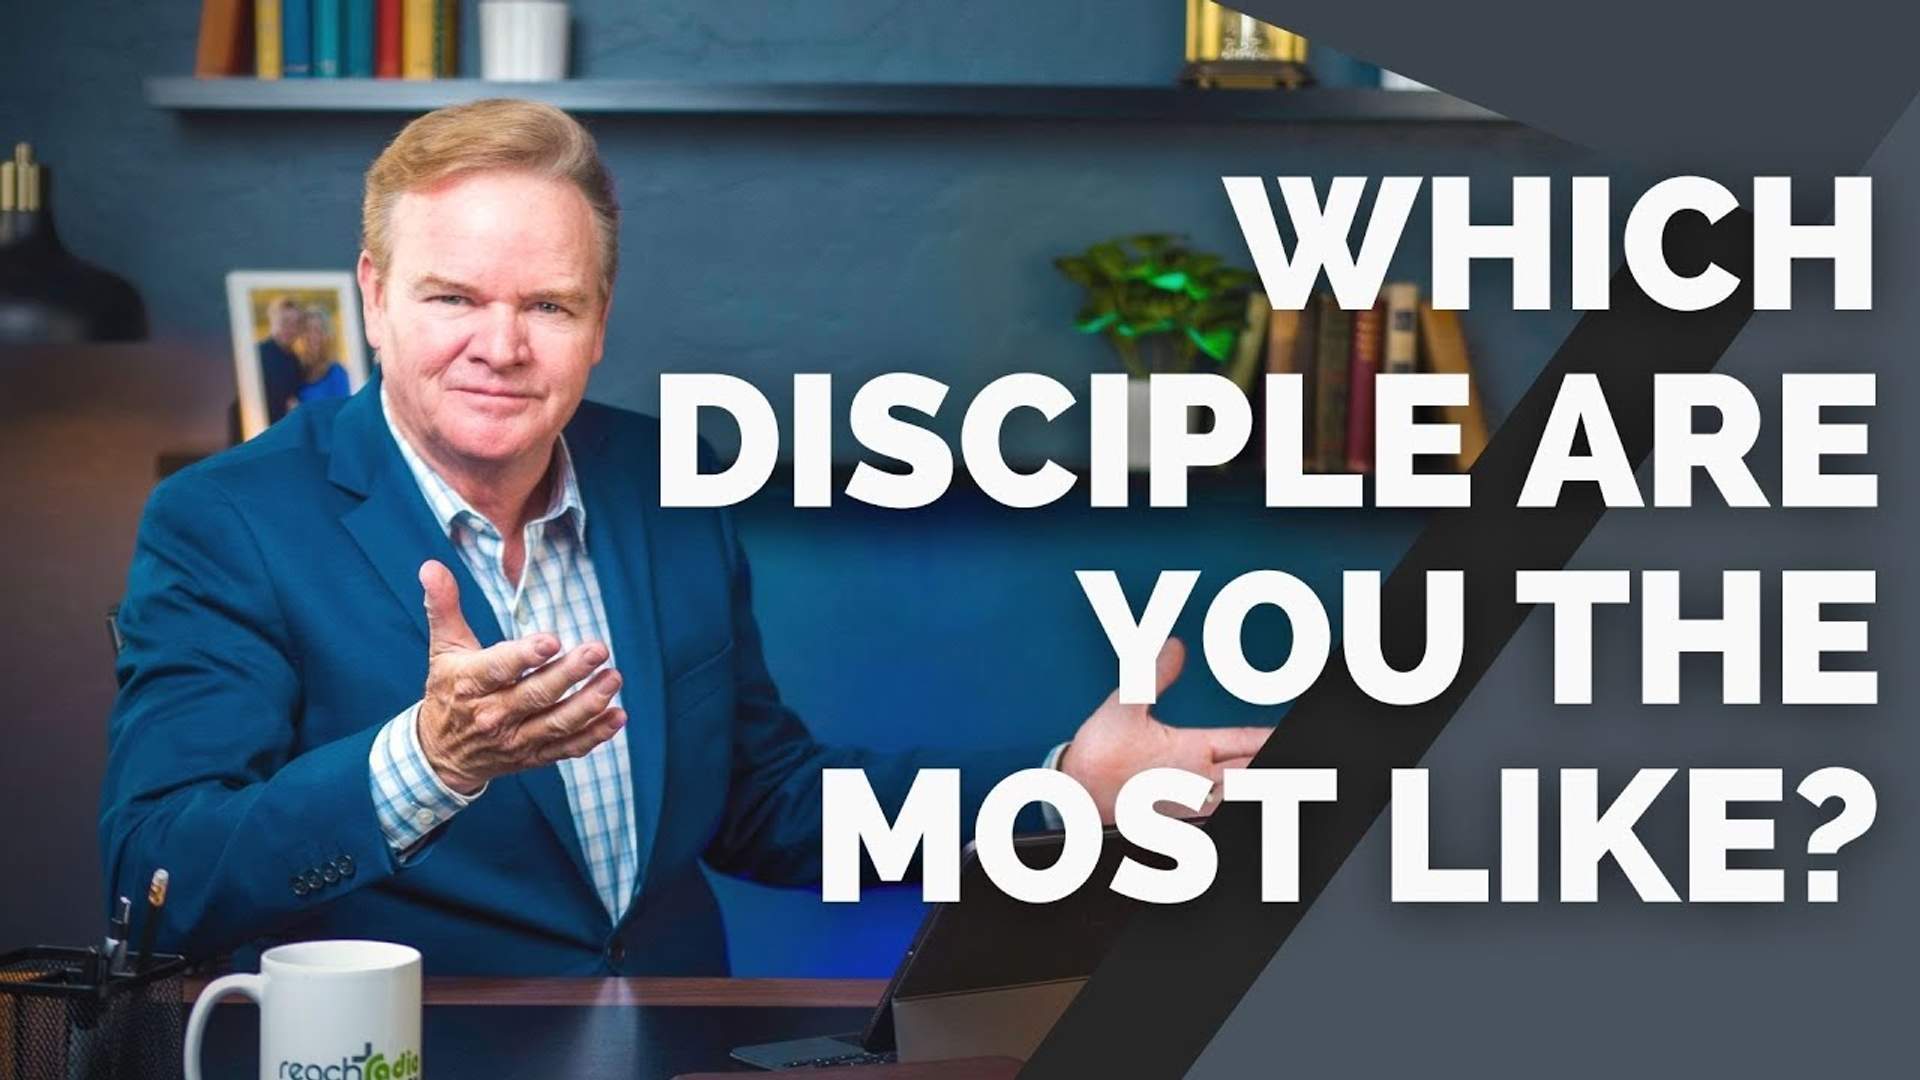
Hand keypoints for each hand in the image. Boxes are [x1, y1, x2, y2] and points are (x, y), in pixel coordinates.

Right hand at [415, 560, 627, 793]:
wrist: (439, 753)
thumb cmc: (447, 691)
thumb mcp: (443, 649)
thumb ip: (443, 607)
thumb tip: (431, 566)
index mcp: (469, 684)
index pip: (499, 669)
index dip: (525, 656)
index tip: (552, 641)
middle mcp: (493, 715)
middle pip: (535, 695)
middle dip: (569, 673)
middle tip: (598, 650)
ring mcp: (515, 740)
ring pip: (556, 724)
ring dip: (589, 704)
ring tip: (614, 678)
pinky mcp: (533, 756)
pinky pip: (567, 749)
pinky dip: (594, 736)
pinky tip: (618, 717)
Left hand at [1058, 637, 1270, 822]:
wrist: (1071, 791)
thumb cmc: (1096, 751)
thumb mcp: (1127, 707)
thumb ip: (1152, 677)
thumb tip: (1172, 644)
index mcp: (1192, 749)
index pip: (1244, 741)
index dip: (1267, 737)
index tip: (1286, 731)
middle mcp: (1196, 778)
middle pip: (1251, 771)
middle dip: (1272, 765)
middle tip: (1299, 765)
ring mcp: (1189, 803)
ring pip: (1238, 796)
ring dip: (1256, 790)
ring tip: (1278, 787)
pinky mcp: (1177, 825)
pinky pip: (1213, 821)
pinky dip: (1226, 814)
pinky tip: (1237, 808)